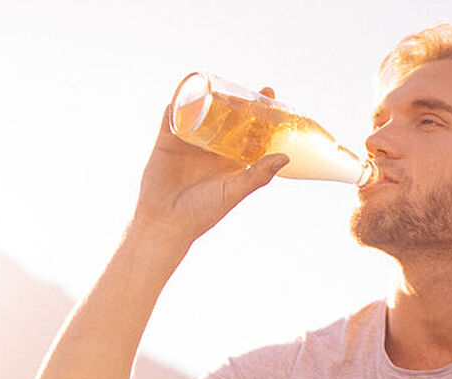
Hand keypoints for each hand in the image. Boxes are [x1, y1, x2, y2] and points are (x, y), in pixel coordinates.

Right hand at [131, 88, 288, 246]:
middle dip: (236, 99)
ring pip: (200, 112)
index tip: (270, 94)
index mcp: (230, 159)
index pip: (249, 129)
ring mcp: (189, 143)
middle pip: (226, 116)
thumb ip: (257, 175)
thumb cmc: (202, 213)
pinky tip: (185, 91)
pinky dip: (177, 104)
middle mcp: (211, 148)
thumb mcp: (233, 192)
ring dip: (207, 96)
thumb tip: (286, 156)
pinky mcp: (167, 142)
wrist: (166, 223)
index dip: (260, 112)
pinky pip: (172, 117)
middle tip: (247, 88)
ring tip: (217, 82)